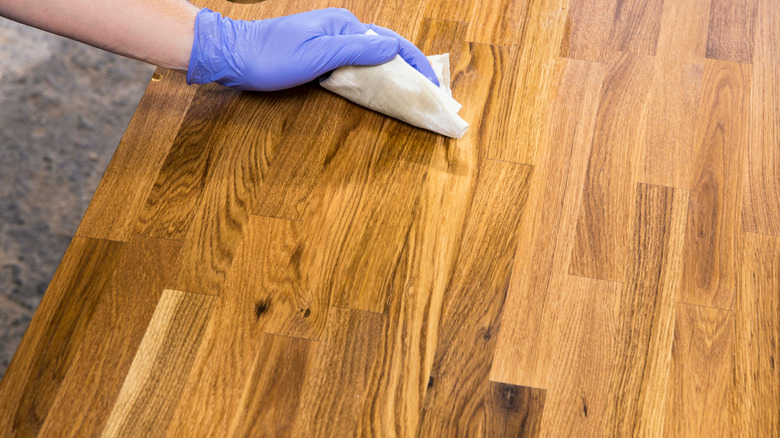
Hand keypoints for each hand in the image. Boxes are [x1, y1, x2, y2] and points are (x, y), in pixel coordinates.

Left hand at [187, 7, 438, 90]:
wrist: (233, 55)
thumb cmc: (272, 56)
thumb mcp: (318, 55)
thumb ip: (358, 51)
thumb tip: (393, 50)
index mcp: (345, 25)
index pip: (392, 42)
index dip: (416, 63)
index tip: (434, 85)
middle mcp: (342, 29)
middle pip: (386, 49)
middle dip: (410, 69)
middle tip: (430, 93)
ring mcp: (331, 41)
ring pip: (372, 58)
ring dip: (393, 75)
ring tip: (412, 95)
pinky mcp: (321, 54)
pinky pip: (356, 65)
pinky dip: (372, 77)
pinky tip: (380, 91)